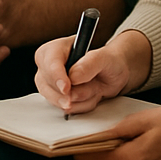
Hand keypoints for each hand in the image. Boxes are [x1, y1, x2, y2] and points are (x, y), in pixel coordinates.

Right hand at [35, 30, 149, 115]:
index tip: (66, 88)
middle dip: (73, 92)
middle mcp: (47, 67)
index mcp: (53, 50)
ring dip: (82, 99)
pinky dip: (82, 106)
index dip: (56, 77)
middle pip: (48, 86)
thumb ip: (89, 64)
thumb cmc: (107, 60)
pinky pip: (66, 110)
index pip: (49, 64)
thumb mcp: (105, 58)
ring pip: (59, 101)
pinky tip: (90, 95)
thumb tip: (73, 76)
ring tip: (94, 86)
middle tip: (92, 87)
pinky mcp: (56, 98)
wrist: (113, 73)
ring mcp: (50, 84)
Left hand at [75, 107, 160, 159]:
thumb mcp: (142, 119)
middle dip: (93, 145)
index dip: (75, 147)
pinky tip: (128, 135)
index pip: (89, 159)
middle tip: (88, 123)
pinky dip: (122, 151)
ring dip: (109, 147)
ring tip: (114, 126)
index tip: (63, 135)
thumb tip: (91, 137)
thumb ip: (114, 130)